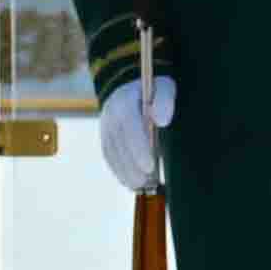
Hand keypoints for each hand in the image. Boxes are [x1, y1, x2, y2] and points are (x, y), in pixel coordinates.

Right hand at [94, 77, 173, 193]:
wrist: (130, 83)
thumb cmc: (153, 87)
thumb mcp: (164, 86)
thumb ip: (165, 100)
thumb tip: (162, 120)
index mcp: (124, 103)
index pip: (129, 128)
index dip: (138, 149)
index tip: (150, 166)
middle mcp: (110, 116)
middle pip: (119, 145)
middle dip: (132, 166)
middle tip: (147, 182)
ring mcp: (105, 127)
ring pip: (111, 154)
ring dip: (124, 172)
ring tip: (140, 186)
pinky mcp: (105, 137)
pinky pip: (108, 156)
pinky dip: (118, 171)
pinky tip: (130, 182)